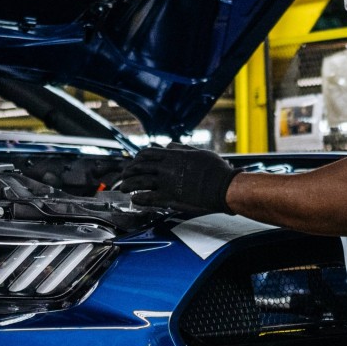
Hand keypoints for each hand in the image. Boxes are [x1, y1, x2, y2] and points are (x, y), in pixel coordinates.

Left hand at [119, 143, 235, 213]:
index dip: (137, 158)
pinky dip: (138, 198)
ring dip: (128, 185)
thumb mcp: (199, 153)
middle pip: (139, 167)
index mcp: (173, 155)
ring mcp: (166, 183)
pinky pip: (148, 198)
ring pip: (139, 182)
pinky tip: (134, 199)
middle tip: (124, 176)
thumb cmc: (215, 169)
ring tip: (123, 188)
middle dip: (128, 171)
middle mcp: (166, 168)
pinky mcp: (169, 198)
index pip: (147, 154)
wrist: (223, 187)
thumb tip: (169, 145)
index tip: (134, 162)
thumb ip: (181, 148)